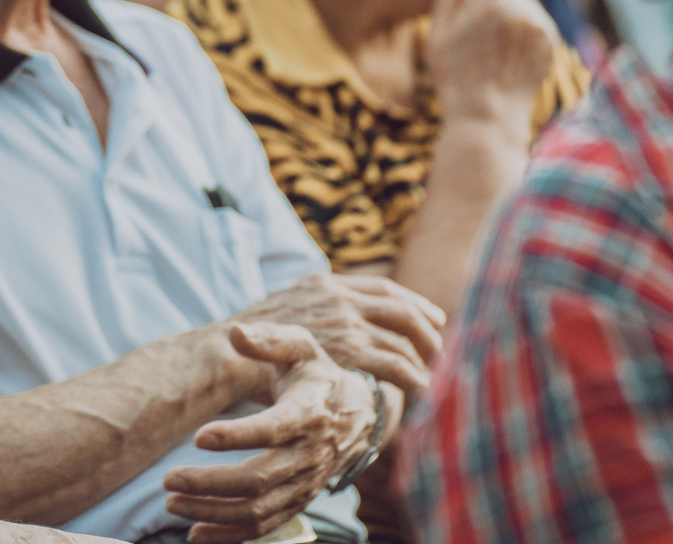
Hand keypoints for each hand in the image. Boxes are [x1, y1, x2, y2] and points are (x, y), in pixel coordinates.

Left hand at [162, 324, 372, 543]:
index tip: (198, 437)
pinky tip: (195, 534)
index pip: (273, 429)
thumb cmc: (317, 375)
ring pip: (258, 508)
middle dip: (211, 483)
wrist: (360, 415)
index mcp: (309, 412)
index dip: (237, 436)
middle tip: (168, 480)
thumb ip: (269, 340)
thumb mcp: (300, 348)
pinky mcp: (299, 501)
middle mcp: (309, 453)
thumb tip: (235, 332)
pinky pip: (265, 526)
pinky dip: (230, 535)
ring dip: (213, 512)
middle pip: (259, 478)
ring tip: (172, 504)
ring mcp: (305, 483)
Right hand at [234, 272, 441, 394]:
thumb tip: (332, 321)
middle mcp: (341, 298)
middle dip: (428, 328)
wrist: (231, 351)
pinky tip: (421, 390)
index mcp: (328, 283)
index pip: (384, 288)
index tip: (433, 315)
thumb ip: (313, 309)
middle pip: (402, 309)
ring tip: (433, 375)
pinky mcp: (349, 351)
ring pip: (403, 338)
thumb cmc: (251, 341)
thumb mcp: (285, 308)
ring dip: (423, 357)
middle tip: (441, 346)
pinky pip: (396, 364)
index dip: (413, 302)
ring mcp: (347, 323)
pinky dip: (413, 377)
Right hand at [424, 0, 559, 142]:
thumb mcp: (439, 32)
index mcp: (487, 2)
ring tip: (492, 46)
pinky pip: (534, 19)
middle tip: (476, 23)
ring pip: (522, 0)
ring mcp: (539, 25)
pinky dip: (522, 30)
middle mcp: (519, 9)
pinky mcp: (551, 40)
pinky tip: (507, 55)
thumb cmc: (455, 76)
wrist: (489, 119)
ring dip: (508, 11)